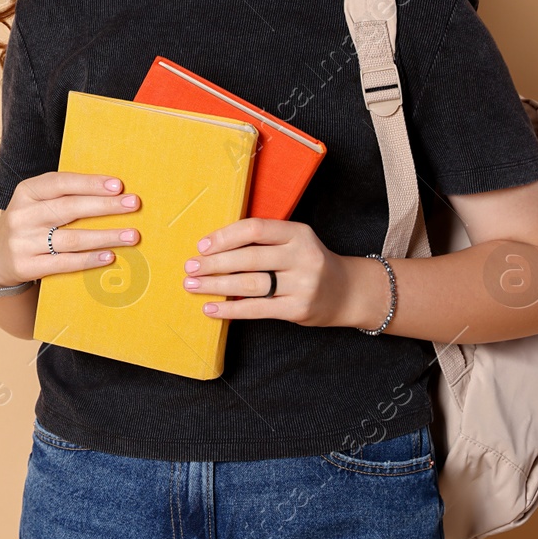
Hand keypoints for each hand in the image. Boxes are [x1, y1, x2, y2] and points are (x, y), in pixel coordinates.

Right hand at [0, 172, 142, 287]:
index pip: (61, 183)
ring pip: (71, 238)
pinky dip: (89, 260)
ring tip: (131, 235)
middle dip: (105, 206)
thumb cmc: (28, 223)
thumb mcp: (35, 202)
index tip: (118, 185)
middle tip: (133, 204)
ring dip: (105, 236)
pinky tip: (109, 256)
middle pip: (69, 209)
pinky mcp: (26, 266)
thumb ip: (64, 195)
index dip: (90, 183)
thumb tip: (111, 192)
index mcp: (26, 192)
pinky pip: (63, 263)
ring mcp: (22, 242)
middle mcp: (22, 215)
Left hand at [183, 217, 381, 328]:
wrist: (348, 292)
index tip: (202, 246)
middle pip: (249, 258)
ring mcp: (303, 284)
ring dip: (216, 285)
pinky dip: (231, 309)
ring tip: (192, 286)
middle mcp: (303, 257)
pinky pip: (258, 309)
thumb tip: (212, 247)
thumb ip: (262, 240)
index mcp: (298, 233)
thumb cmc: (307, 263)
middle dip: (214, 263)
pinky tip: (211, 308)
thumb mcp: (293, 242)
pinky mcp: (298, 309)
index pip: (255, 230)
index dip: (225, 237)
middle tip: (189, 267)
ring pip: (250, 284)